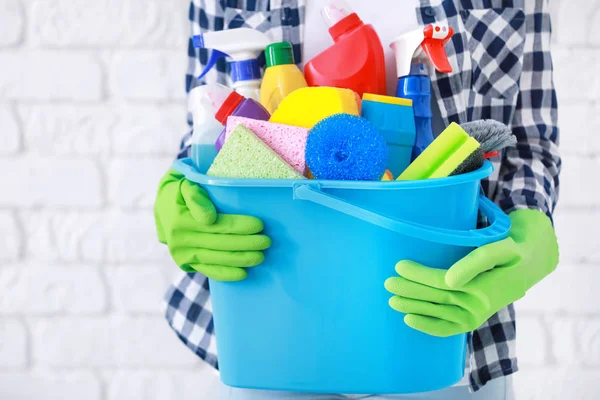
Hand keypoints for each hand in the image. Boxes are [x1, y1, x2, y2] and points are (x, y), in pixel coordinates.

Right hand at [154, 168, 270, 280]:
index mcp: (182, 220)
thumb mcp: (184, 186)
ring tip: (261, 256)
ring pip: (218, 259)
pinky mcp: (187, 264)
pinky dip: (227, 274)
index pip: (219, 225)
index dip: (241, 226)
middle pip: (222, 244)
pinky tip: (243, 273)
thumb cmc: (179, 193)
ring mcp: (184, 254)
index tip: (259, 225)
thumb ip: (196, 198)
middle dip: (247, 244)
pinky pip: (210, 271)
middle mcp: (182, 240)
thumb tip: (209, 218)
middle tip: (267, 242)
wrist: (162, 208)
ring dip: (242, 259)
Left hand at [384, 209, 558, 336]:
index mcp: (485, 286)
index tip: (399, 265)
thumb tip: (450, 280)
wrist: (533, 259)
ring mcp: (477, 314)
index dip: (419, 275)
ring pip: (439, 313)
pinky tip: (409, 319)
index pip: (442, 282)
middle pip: (437, 298)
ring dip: (413, 308)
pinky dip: (429, 326)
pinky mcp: (475, 318)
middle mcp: (480, 304)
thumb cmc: (513, 247)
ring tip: (392, 301)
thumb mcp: (501, 247)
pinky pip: (449, 327)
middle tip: (387, 284)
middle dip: (410, 292)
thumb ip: (477, 261)